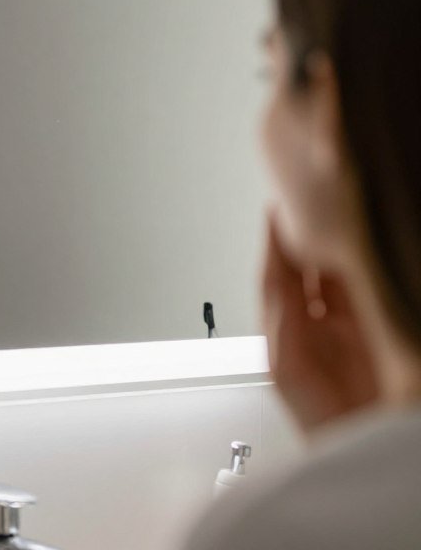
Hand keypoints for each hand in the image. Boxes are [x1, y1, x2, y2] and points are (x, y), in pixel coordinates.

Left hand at [261, 211, 378, 433]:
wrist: (361, 451)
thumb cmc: (319, 423)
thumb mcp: (288, 369)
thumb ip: (283, 321)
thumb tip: (278, 281)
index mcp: (285, 330)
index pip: (277, 275)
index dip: (276, 240)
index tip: (277, 207)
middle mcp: (314, 324)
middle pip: (307, 268)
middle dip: (305, 236)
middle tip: (309, 200)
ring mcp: (347, 326)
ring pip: (336, 274)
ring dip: (333, 247)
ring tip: (332, 215)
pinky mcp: (375, 330)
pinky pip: (364, 290)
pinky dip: (361, 268)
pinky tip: (363, 250)